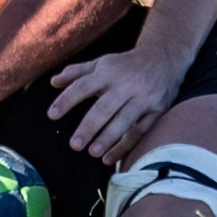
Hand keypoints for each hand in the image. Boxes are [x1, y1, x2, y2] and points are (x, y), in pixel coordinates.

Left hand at [48, 45, 182, 162]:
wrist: (164, 57)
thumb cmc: (125, 64)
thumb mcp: (101, 63)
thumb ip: (77, 72)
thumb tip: (53, 82)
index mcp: (107, 72)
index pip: (82, 86)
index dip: (66, 100)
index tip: (51, 115)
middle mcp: (125, 84)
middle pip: (104, 108)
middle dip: (89, 127)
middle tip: (74, 145)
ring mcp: (143, 98)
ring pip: (124, 120)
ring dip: (108, 138)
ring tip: (92, 152)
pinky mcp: (156, 110)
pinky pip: (140, 131)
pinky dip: (125, 146)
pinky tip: (110, 159)